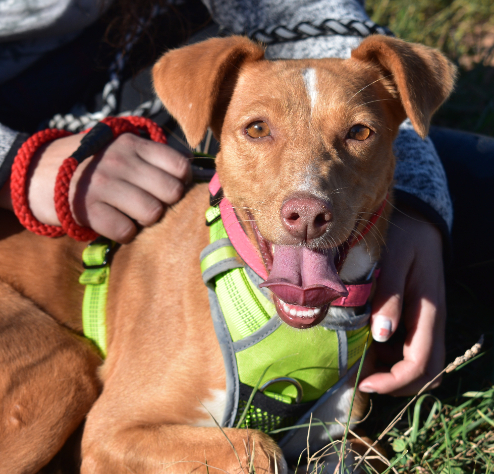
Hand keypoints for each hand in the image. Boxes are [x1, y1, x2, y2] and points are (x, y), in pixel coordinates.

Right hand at [1, 132, 190, 242]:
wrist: (34, 172)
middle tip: (149, 204)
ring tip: (130, 215)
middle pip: (172, 192)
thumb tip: (188, 176)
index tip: (169, 189)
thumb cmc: (88, 163)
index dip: (181, 182)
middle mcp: (121, 161)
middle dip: (166, 204)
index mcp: (133, 144)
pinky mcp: (88, 209)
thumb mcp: (117, 148)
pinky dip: (125, 234)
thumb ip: (149, 157)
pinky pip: (126, 231)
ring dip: (145, 220)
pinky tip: (116, 225)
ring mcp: (104, 185)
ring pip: (152, 213)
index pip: (180, 166)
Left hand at [359, 208, 445, 395]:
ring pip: (416, 363)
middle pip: (424, 374)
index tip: (363, 382)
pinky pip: (407, 348)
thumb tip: (381, 336)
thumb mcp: (394, 259)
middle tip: (358, 375)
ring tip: (358, 358)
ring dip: (390, 371)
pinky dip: (388, 356)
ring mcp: (425, 322)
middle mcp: (431, 324)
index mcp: (429, 313)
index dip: (393, 382)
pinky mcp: (416, 318)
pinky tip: (365, 342)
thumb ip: (390, 295)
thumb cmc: (405, 237)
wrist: (419, 223)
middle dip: (393, 383)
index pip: (420, 365)